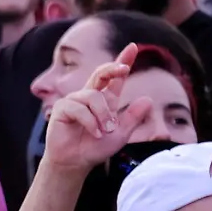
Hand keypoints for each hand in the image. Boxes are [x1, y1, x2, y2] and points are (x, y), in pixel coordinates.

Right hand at [43, 45, 154, 175]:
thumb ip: (133, 117)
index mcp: (105, 100)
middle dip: (113, 68)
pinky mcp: (62, 108)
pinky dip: (91, 123)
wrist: (76, 163)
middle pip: (101, 73)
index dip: (122, 61)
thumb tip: (149, 99)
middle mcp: (89, 96)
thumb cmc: (95, 148)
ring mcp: (74, 100)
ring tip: (104, 132)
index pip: (115, 78)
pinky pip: (80, 109)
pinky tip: (95, 134)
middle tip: (124, 69)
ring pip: (94, 97)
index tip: (133, 47)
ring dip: (103, 116)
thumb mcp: (120, 134)